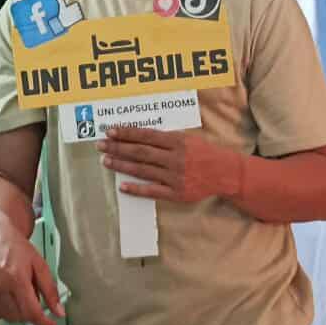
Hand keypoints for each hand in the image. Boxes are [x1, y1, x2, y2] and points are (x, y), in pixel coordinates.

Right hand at [0, 216, 62, 324]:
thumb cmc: (13, 246)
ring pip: (8, 317)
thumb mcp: (38, 263)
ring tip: (17, 290)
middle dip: (30, 311)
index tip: (50, 324)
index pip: (31, 312)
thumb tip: (58, 312)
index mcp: (15, 279)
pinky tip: (6, 292)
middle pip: (20, 317)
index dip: (43, 322)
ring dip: (18, 310)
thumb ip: (50, 289)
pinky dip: (5, 308)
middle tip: (32, 294)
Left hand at [100, 127, 244, 203]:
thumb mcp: (188, 138)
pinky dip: (137, 189)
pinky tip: (122, 186)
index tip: (110, 131)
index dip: (127, 133)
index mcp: (177, 141)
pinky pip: (153, 191)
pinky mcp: (177, 193)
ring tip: (105, 161)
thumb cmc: (204, 152)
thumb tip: (138, 135)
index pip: (146, 135)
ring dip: (122, 166)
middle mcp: (175, 158)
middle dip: (118, 148)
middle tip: (100, 145)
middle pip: (140, 152)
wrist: (225, 173)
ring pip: (143, 170)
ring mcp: (175, 177)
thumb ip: (166, 138)